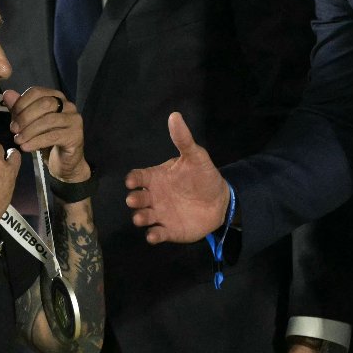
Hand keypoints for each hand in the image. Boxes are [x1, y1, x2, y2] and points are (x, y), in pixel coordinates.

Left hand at [2, 87, 89, 182]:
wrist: (63, 162)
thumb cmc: (46, 139)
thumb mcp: (29, 123)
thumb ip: (19, 108)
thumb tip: (7, 94)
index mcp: (56, 97)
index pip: (37, 92)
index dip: (21, 104)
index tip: (12, 119)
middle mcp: (68, 105)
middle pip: (44, 104)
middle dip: (25, 117)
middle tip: (13, 130)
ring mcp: (74, 120)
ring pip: (48, 120)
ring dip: (29, 131)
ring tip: (18, 141)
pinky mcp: (76, 136)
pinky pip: (53, 136)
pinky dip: (36, 141)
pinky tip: (25, 147)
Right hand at [125, 112, 229, 243]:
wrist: (219, 200)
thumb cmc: (203, 176)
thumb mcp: (196, 156)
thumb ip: (183, 139)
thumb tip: (175, 115)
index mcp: (156, 177)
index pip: (138, 177)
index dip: (133, 179)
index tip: (132, 181)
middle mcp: (153, 196)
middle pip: (136, 198)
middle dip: (134, 199)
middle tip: (134, 200)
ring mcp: (159, 214)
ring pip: (143, 217)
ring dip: (140, 218)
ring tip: (142, 218)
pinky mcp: (168, 231)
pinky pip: (156, 234)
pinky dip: (153, 236)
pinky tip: (154, 235)